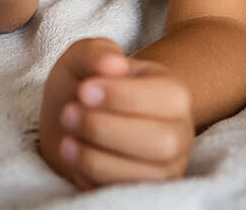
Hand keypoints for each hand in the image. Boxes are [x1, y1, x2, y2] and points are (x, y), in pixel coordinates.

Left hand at [39, 38, 193, 188]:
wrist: (74, 121)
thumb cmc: (85, 86)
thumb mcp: (82, 58)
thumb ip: (96, 51)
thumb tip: (114, 64)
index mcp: (172, 92)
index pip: (164, 98)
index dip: (121, 97)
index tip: (83, 90)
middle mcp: (179, 131)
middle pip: (160, 141)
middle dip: (106, 129)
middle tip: (69, 115)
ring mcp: (167, 166)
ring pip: (144, 173)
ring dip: (95, 157)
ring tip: (67, 141)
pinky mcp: (147, 191)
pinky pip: (125, 193)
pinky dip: (94, 180)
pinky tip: (78, 163)